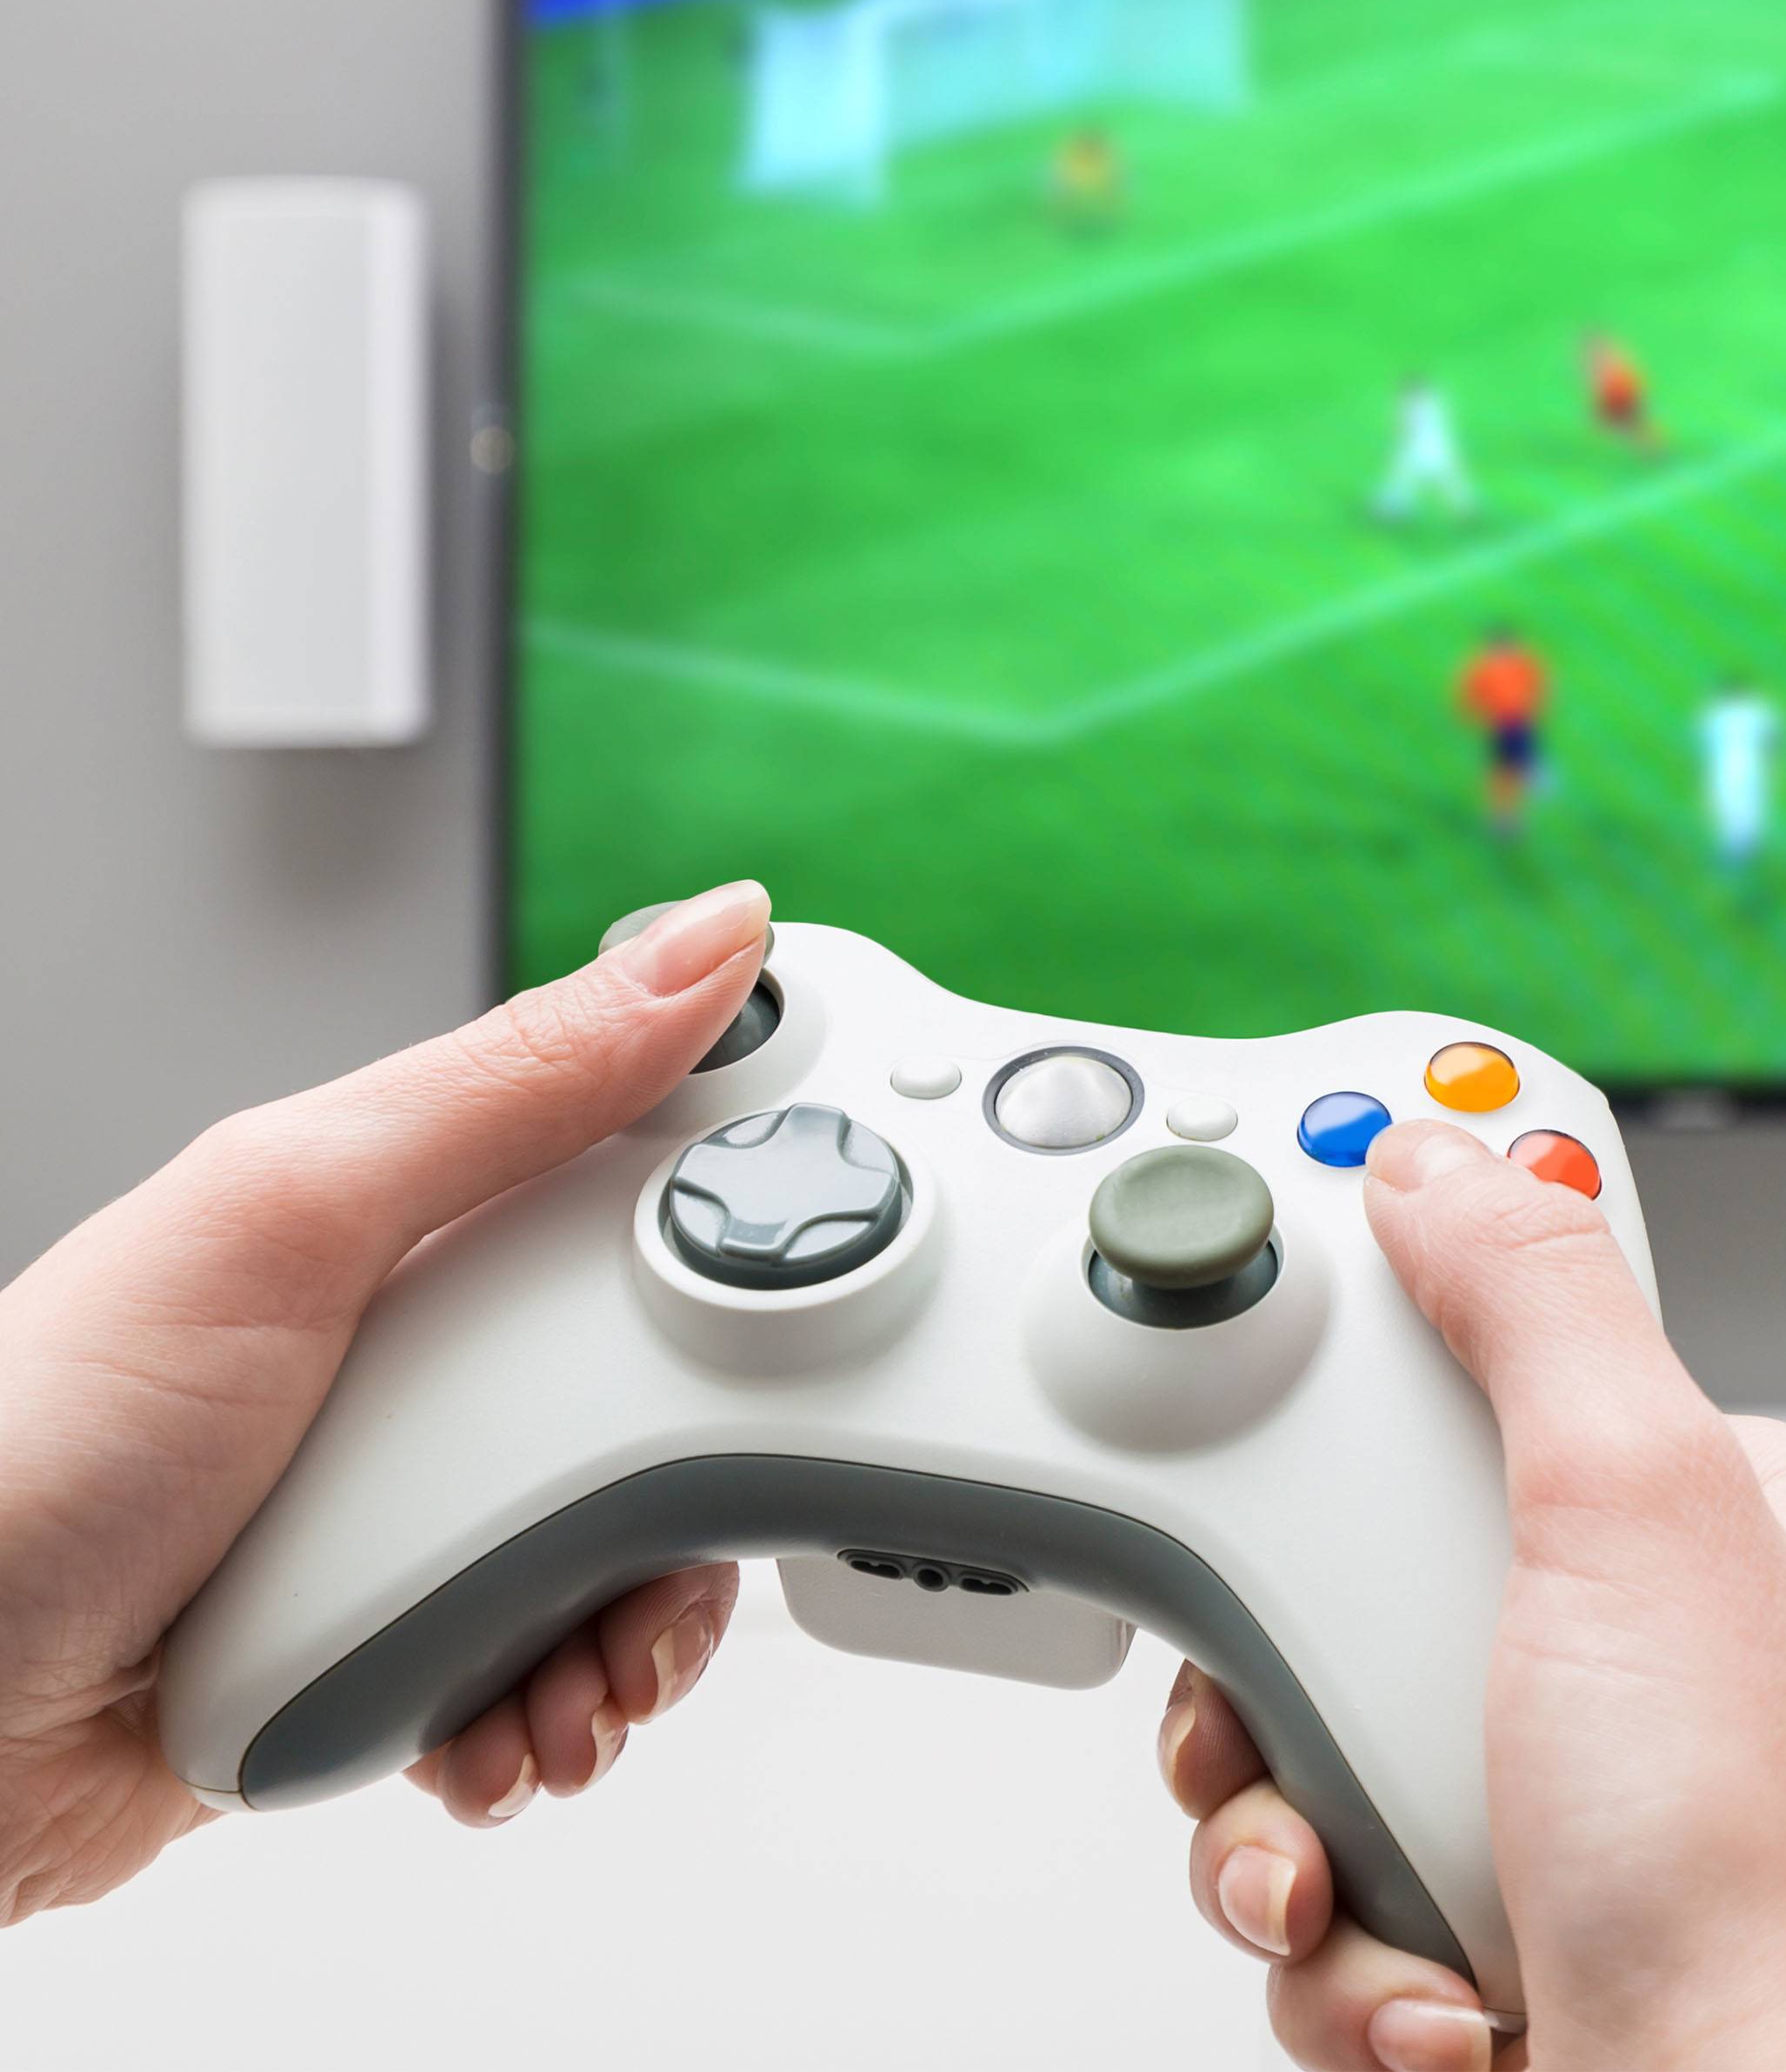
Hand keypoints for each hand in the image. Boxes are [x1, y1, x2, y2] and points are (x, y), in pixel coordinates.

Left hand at [0, 881, 770, 1921]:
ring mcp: (429, 1486)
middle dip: (702, 1484)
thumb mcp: (300, 1212)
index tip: (824, 1270)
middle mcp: (444, 1338)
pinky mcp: (413, 1619)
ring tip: (576, 1681)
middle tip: (668, 1543)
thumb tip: (707, 938)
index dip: (769, 1209)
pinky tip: (502, 1730)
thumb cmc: (45, 1440)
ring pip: (633, 1538)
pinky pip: (556, 1656)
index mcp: (434, 1202)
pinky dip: (557, 1709)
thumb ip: (520, 1078)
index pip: (666, 1163)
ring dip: (637, 1632)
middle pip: (680, 1380)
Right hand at [1156, 1120, 1785, 2071]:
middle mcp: (1620, 1625)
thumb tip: (1437, 1159)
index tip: (1278, 1262)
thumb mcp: (1640, 1510)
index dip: (1387, 1296)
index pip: (1512, 1320)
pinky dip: (1322, 1921)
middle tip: (1281, 1677)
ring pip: (1293, 1698)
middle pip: (1351, 1528)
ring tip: (1343, 1868)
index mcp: (1703, 1502)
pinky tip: (1411, 1973)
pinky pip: (1303, 1840)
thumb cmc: (1761, 1888)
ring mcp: (1534, 1763)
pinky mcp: (1458, 1881)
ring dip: (1278, 1807)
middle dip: (1278, 1637)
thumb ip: (1534, 1304)